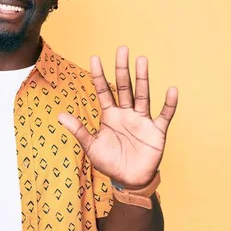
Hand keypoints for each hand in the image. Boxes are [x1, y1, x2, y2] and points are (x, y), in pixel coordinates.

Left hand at [58, 46, 177, 189]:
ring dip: (142, 78)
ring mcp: (142, 121)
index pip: (103, 91)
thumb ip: (78, 130)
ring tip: (141, 60)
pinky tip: (171, 90)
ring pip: (142, 95)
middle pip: (124, 87)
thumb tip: (59, 115)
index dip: (98, 75)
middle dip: (122, 69)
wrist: (128, 180)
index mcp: (110, 115)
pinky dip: (169, 104)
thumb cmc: (109, 162)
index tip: (94, 58)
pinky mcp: (156, 131)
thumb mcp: (91, 146)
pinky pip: (164, 115)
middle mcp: (126, 113)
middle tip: (122, 49)